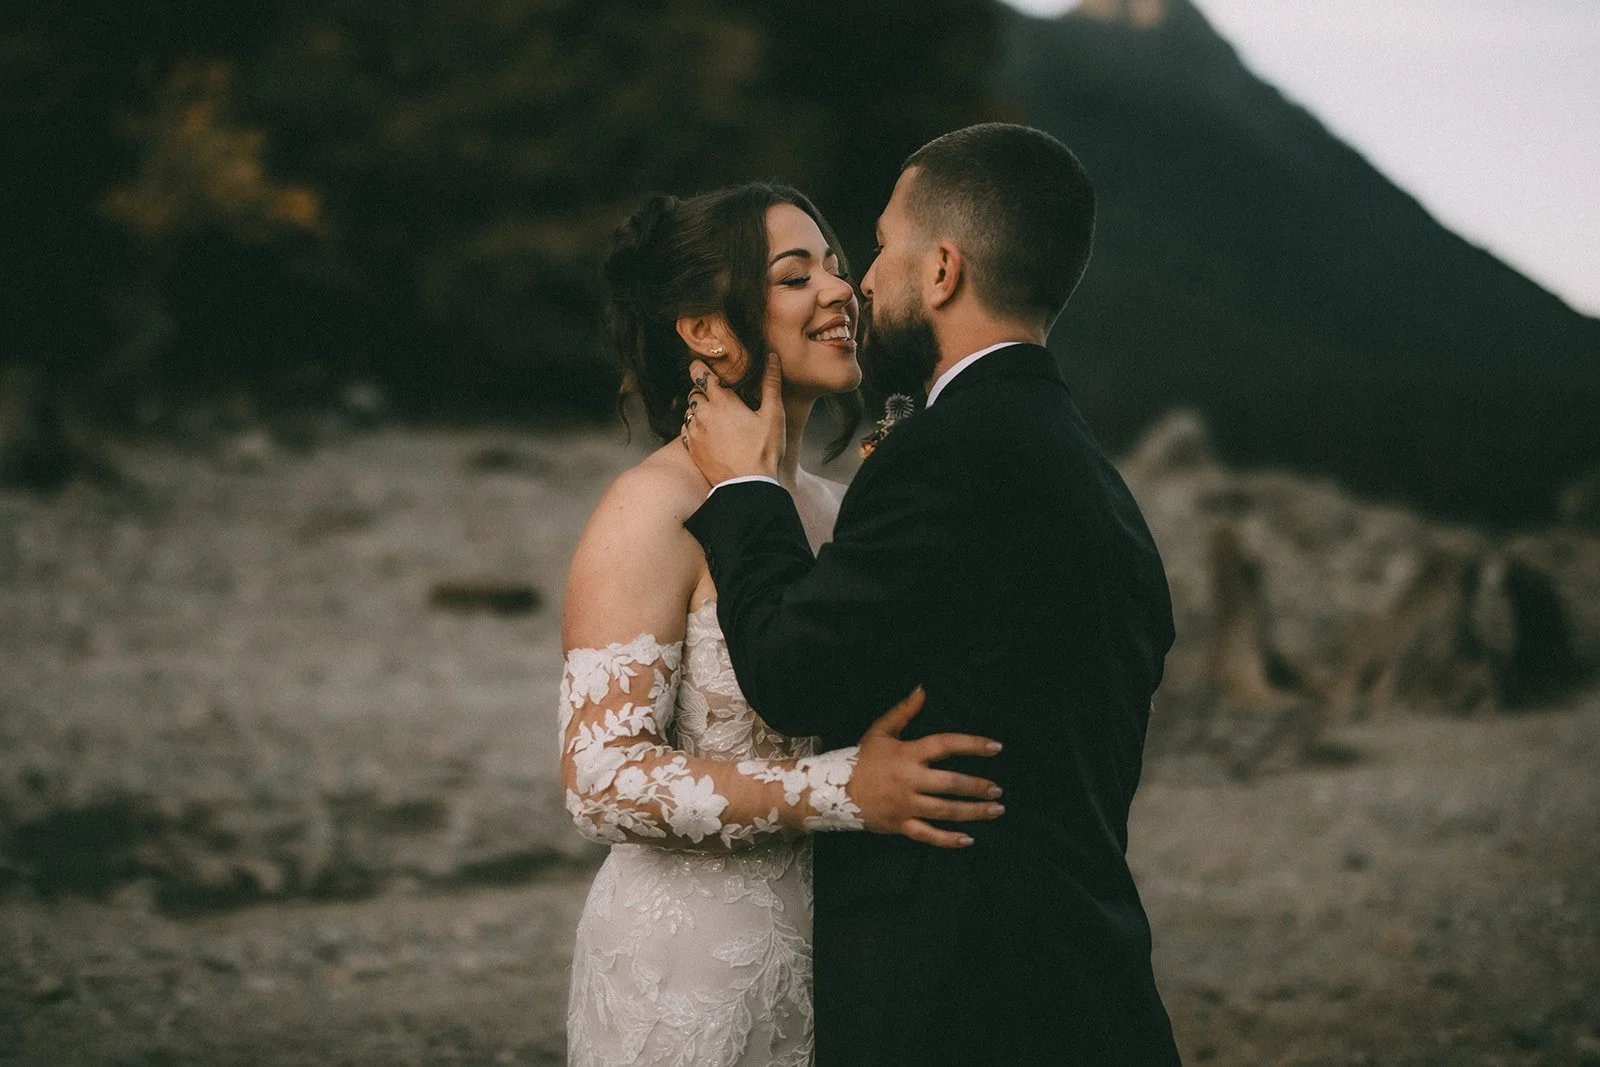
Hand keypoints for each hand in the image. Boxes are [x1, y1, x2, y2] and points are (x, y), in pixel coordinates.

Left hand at [682, 357, 785, 484]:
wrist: (747, 486)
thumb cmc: (763, 450)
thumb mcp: (774, 415)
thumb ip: (771, 384)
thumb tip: (772, 358)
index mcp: (722, 401)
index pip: (701, 374)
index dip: (699, 367)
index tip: (701, 364)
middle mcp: (703, 414)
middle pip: (694, 392)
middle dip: (703, 390)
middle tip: (717, 393)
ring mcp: (695, 433)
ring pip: (689, 411)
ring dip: (698, 409)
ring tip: (714, 415)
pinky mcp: (692, 449)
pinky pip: (685, 430)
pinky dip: (693, 427)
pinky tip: (706, 432)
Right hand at [848, 687, 1004, 848]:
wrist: (832, 790)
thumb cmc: (860, 759)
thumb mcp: (880, 731)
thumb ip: (904, 711)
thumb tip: (923, 689)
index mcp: (907, 754)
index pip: (945, 745)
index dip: (972, 745)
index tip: (996, 747)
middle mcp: (909, 780)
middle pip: (950, 783)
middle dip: (977, 786)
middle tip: (998, 789)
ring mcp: (906, 805)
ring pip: (945, 810)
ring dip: (973, 811)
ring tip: (996, 809)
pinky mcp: (900, 825)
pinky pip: (928, 835)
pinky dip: (948, 839)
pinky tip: (968, 839)